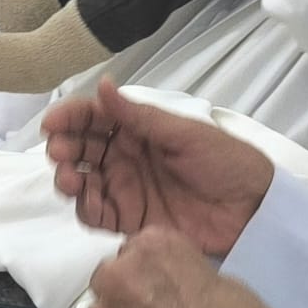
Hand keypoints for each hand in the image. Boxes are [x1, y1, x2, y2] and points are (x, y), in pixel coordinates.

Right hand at [44, 79, 271, 256]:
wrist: (254, 212)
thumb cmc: (225, 162)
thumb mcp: (184, 133)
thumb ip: (139, 115)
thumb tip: (103, 85)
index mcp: (138, 129)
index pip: (94, 118)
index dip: (70, 118)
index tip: (52, 124)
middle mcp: (126, 157)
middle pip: (82, 148)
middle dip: (64, 147)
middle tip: (60, 152)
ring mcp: (127, 190)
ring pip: (83, 181)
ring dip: (69, 178)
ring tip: (70, 179)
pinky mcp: (131, 222)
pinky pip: (97, 215)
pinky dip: (85, 208)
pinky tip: (86, 202)